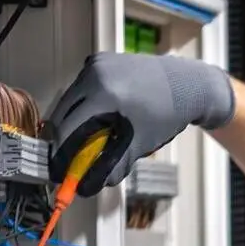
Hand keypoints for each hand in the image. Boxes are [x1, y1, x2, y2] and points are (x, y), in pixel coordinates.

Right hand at [46, 53, 234, 193]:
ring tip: (82, 140)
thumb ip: (113, 166)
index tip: (59, 166)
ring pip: (70, 98)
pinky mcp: (99, 59)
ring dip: (72, 120)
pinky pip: (81, 87)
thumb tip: (90, 186)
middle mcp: (94, 74)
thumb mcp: (139, 144)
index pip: (68, 126)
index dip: (60, 150)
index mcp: (104, 94)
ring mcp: (95, 63)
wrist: (184, 84)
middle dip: (63, 137)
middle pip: (63, 111)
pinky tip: (95, 118)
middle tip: (67, 158)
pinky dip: (83, 105)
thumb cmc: (166, 115)